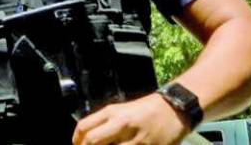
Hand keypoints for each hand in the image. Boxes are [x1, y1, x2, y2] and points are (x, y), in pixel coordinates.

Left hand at [72, 93, 190, 144]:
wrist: (173, 110)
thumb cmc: (144, 111)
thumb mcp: (120, 110)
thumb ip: (103, 123)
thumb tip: (85, 139)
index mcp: (112, 112)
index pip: (84, 127)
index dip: (76, 140)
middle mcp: (122, 124)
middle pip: (92, 141)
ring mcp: (137, 138)